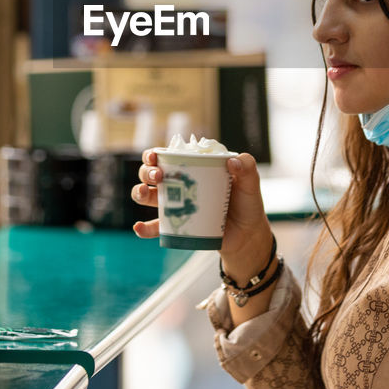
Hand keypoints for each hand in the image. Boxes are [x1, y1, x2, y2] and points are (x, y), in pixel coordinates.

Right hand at [131, 149, 274, 276]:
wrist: (247, 234)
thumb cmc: (246, 203)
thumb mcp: (250, 183)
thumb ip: (247, 167)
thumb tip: (232, 161)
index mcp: (192, 169)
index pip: (167, 156)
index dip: (154, 154)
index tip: (155, 156)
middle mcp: (178, 185)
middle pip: (151, 173)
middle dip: (147, 172)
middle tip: (158, 176)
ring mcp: (175, 206)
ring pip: (147, 196)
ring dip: (140, 192)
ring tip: (145, 194)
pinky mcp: (175, 226)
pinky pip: (155, 227)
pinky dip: (144, 228)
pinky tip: (138, 227)